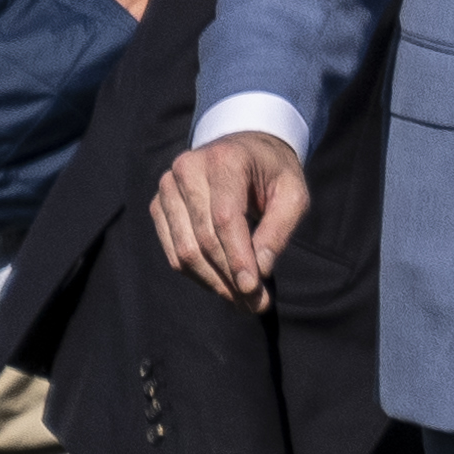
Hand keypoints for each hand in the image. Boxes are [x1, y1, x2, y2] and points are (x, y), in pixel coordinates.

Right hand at [156, 131, 309, 303]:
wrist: (244, 149)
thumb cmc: (274, 172)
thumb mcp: (293, 194)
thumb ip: (279, 229)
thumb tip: (259, 270)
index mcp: (224, 160)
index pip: (225, 219)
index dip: (237, 259)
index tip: (254, 290)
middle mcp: (187, 170)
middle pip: (203, 239)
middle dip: (230, 278)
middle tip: (256, 304)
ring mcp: (167, 187)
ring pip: (184, 250)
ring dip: (213, 283)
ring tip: (242, 301)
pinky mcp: (159, 205)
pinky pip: (173, 250)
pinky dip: (197, 274)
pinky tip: (222, 284)